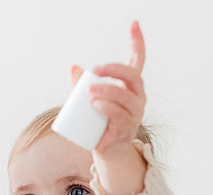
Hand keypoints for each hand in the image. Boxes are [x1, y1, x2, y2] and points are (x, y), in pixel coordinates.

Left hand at [70, 20, 145, 160]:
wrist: (108, 151)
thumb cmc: (101, 122)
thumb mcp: (91, 101)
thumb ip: (82, 85)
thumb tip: (73, 67)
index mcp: (131, 87)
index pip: (139, 61)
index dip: (138, 42)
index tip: (134, 24)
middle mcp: (138, 98)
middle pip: (132, 77)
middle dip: (114, 70)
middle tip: (94, 70)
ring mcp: (134, 114)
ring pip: (124, 97)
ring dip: (106, 91)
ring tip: (89, 92)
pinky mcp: (126, 129)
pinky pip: (119, 115)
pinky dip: (106, 107)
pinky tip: (96, 104)